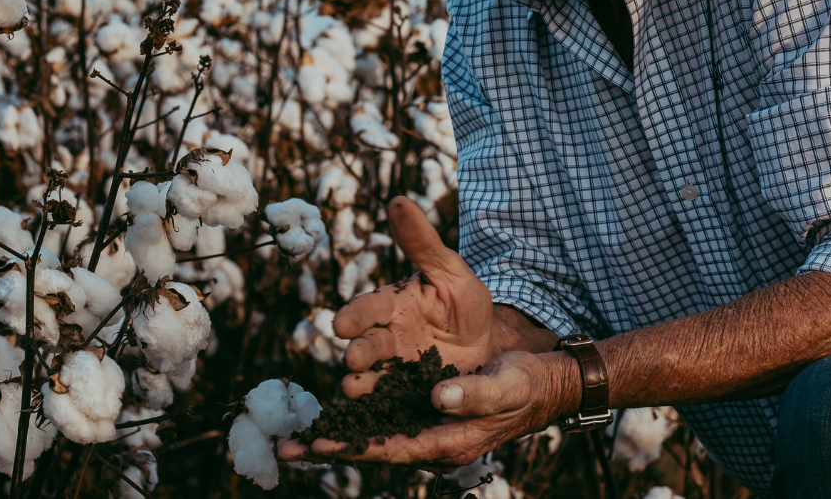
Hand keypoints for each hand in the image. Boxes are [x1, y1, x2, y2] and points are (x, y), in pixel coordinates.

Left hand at [277, 350, 572, 467]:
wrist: (542, 381)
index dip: (355, 447)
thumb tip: (435, 397)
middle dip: (333, 446)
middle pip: (374, 445)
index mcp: (449, 441)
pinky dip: (361, 410)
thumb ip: (473, 395)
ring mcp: (427, 424)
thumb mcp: (506, 387)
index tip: (318, 446)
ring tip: (297, 433)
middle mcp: (431, 437)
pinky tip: (336, 402)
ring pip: (376, 430)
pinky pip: (387, 412)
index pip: (392, 448)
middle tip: (288, 447)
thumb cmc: (527, 385)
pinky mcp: (427, 407)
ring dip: (340, 431)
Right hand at [333, 195, 495, 397]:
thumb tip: (399, 200)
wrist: (489, 345)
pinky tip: (369, 420)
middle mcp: (385, 338)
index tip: (342, 323)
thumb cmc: (466, 302)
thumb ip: (423, 242)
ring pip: (369, 378)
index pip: (368, 308)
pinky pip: (386, 405)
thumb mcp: (452, 271)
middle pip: (365, 345)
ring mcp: (393, 371)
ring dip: (359, 384)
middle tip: (353, 358)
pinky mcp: (404, 397)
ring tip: (355, 390)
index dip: (356, 316)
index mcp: (392, 305)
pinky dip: (375, 412)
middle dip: (357, 352)